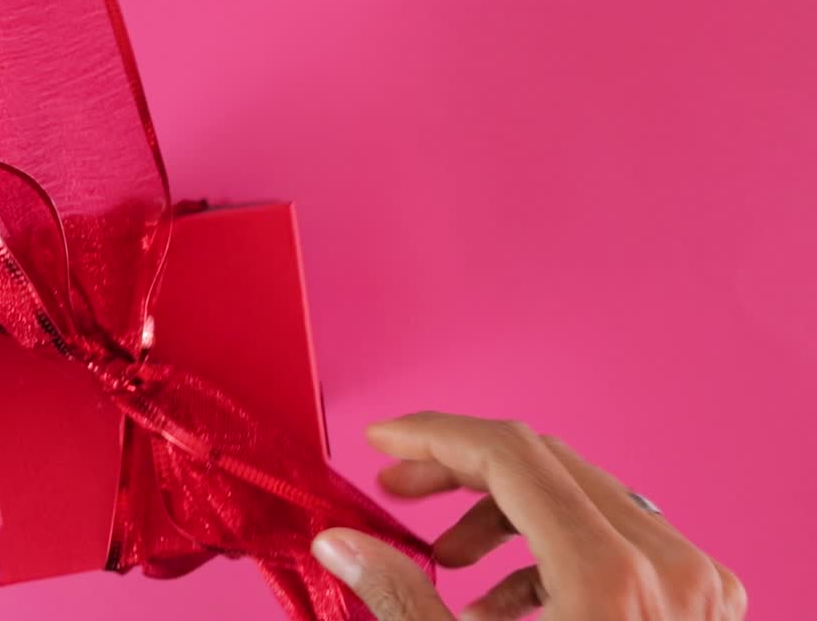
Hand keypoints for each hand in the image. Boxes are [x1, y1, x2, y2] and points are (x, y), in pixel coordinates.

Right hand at [311, 412, 745, 619]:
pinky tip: (499, 610)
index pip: (510, 454)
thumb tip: (338, 543)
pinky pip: (616, 543)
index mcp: (611, 578)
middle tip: (396, 492)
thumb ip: (398, 597)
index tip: (381, 440)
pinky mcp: (702, 607)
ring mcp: (696, 586)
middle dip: (458, 472)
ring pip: (581, 497)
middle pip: (545, 464)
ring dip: (501, 517)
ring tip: (446, 564)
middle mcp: (668, 567)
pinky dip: (549, 556)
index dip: (432, 436)